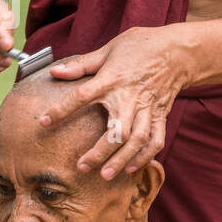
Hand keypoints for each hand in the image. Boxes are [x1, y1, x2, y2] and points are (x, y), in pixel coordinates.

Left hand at [39, 26, 189, 178]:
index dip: (61, 110)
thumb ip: (81, 65)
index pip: (81, 96)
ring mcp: (147, 109)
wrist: (178, 51)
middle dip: (100, 152)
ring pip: (136, 141)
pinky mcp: (160, 116)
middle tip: (82, 167)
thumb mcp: (108, 50)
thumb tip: (55, 71)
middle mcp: (129, 98)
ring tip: (106, 175)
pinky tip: (131, 167)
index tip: (43, 122)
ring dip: (122, 159)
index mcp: (112, 80)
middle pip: (115, 131)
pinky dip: (145, 157)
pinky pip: (156, 141)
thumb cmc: (140, 47)